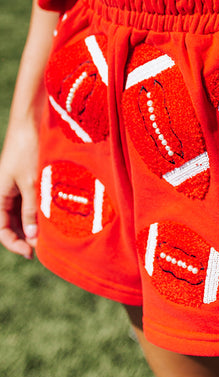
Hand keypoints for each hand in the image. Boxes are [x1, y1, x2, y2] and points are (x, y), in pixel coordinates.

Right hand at [0, 118, 39, 258]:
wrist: (30, 123)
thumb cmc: (27, 150)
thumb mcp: (31, 183)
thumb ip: (31, 210)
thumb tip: (32, 238)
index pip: (3, 230)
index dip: (16, 245)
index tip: (32, 254)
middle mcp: (6, 194)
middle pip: (14, 225)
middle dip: (28, 237)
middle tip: (47, 246)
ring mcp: (16, 187)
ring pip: (24, 214)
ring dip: (36, 224)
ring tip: (53, 234)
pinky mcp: (27, 180)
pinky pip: (31, 201)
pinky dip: (40, 210)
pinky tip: (54, 215)